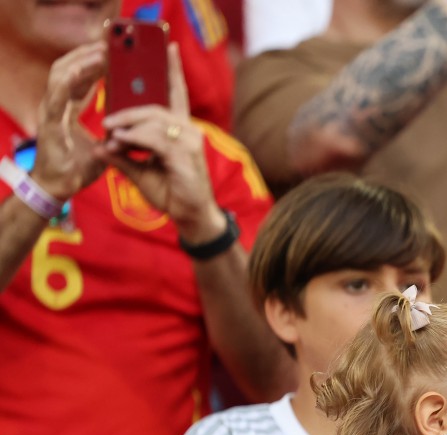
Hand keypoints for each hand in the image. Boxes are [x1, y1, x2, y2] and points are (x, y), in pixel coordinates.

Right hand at [30, 42, 109, 201]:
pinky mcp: (49, 123)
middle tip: (110, 44)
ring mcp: (50, 112)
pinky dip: (66, 82)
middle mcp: (57, 105)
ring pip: (61, 75)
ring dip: (80, 61)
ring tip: (99, 51)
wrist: (60, 188)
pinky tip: (78, 71)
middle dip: (88, 55)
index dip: (95, 64)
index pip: (81, 79)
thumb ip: (119, 132)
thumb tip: (140, 124)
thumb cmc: (79, 167)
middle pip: (70, 69)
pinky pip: (56, 97)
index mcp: (68, 108)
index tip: (113, 53)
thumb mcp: (106, 145)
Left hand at [99, 43, 223, 242]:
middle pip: (155, 108)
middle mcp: (189, 131)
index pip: (177, 94)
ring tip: (111, 136)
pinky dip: (135, 139)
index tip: (169, 47)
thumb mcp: (141, 172)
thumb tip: (98, 146)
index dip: (173, 70)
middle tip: (107, 121)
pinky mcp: (184, 155)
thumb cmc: (172, 194)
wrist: (191, 218)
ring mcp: (189, 142)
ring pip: (153, 121)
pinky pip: (155, 139)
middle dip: (128, 111)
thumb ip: (122, 157)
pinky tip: (121, 143)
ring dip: (128, 127)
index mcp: (182, 130)